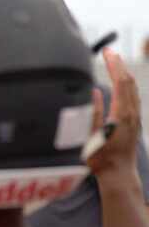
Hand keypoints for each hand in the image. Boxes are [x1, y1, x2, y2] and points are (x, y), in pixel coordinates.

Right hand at [86, 48, 140, 175]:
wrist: (118, 174)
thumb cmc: (101, 159)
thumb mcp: (92, 135)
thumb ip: (93, 112)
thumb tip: (94, 91)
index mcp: (121, 114)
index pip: (120, 83)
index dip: (114, 65)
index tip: (106, 52)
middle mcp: (131, 114)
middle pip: (128, 82)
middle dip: (119, 65)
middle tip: (109, 51)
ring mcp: (135, 118)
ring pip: (132, 89)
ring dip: (123, 73)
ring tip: (114, 62)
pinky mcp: (134, 122)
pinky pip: (132, 97)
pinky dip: (125, 84)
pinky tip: (119, 83)